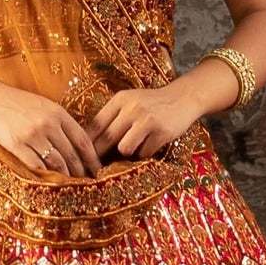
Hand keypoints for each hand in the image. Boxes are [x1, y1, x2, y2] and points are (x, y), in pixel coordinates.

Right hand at [0, 74, 105, 178]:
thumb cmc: (19, 103)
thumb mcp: (44, 105)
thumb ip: (61, 121)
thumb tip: (79, 143)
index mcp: (58, 113)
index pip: (83, 140)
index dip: (93, 158)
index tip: (99, 170)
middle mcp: (48, 123)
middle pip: (72, 154)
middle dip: (82, 171)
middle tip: (88, 183)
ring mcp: (32, 135)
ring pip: (57, 162)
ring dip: (66, 176)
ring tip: (72, 186)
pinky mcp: (17, 145)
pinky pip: (37, 165)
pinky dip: (46, 176)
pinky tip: (51, 182)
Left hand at [92, 71, 219, 159]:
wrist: (183, 98)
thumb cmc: (151, 103)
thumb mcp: (130, 102)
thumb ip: (112, 118)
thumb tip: (88, 142)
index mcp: (120, 99)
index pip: (96, 124)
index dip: (87, 143)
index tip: (82, 156)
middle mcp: (132, 107)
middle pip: (107, 138)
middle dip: (100, 155)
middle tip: (96, 166)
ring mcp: (148, 120)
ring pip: (124, 148)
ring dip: (127, 153)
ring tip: (134, 147)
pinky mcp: (162, 132)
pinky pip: (144, 153)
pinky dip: (144, 153)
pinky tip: (150, 144)